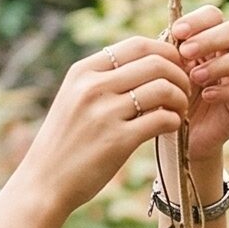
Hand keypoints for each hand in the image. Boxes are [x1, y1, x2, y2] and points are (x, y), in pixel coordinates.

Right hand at [14, 34, 192, 221]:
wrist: (44, 182)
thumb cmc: (65, 141)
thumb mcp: (73, 98)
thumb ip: (102, 79)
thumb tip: (146, 61)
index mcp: (83, 72)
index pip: (137, 45)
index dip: (166, 52)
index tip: (174, 68)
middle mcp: (92, 87)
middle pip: (156, 63)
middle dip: (180, 75)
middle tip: (184, 91)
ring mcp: (104, 113)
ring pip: (163, 89)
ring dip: (181, 99)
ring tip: (179, 110)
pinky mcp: (118, 141)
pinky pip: (162, 119)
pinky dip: (175, 121)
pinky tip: (171, 127)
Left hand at [168, 6, 228, 165]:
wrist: (180, 132)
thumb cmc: (173, 94)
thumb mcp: (168, 70)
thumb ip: (171, 51)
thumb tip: (172, 34)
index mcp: (212, 39)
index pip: (214, 15)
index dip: (198, 20)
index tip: (177, 32)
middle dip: (210, 39)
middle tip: (185, 53)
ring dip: (220, 64)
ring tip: (195, 77)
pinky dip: (227, 90)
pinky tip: (207, 95)